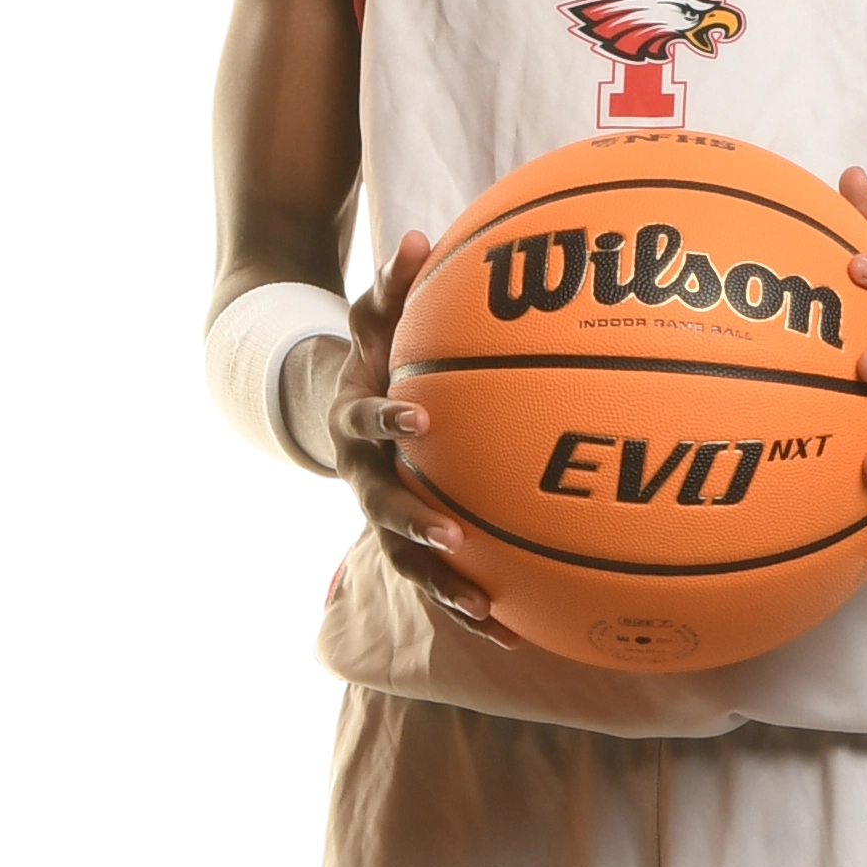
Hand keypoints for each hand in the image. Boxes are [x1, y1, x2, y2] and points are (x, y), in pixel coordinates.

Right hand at [324, 227, 503, 638]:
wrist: (348, 416)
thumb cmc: (377, 360)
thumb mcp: (376, 319)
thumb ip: (393, 284)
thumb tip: (417, 234)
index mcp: (351, 423)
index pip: (361, 421)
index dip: (385, 421)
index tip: (418, 418)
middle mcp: (361, 478)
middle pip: (380, 508)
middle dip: (414, 524)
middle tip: (453, 535)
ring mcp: (381, 518)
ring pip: (407, 561)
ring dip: (444, 586)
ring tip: (485, 610)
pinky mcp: (410, 547)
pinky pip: (439, 583)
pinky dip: (471, 608)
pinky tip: (519, 633)